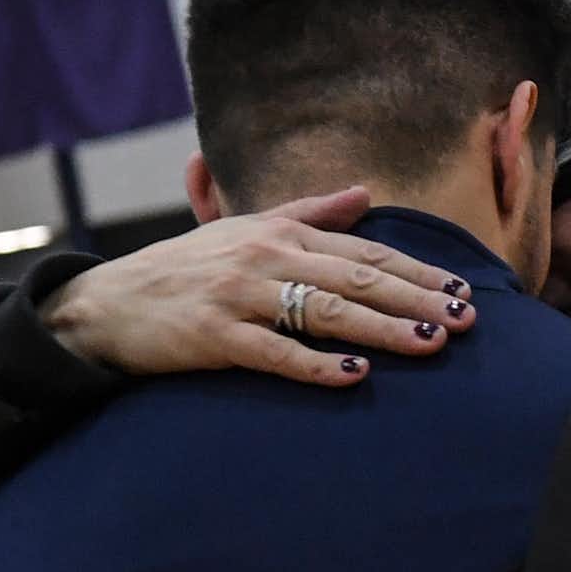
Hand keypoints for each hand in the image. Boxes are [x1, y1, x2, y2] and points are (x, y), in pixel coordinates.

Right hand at [42, 187, 477, 385]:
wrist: (104, 304)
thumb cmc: (182, 270)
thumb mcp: (244, 230)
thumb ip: (308, 213)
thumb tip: (365, 194)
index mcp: (279, 233)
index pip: (363, 252)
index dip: (415, 271)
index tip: (461, 289)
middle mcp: (264, 257)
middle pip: (356, 279)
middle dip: (416, 298)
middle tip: (466, 318)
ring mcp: (238, 296)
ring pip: (326, 312)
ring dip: (383, 329)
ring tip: (430, 343)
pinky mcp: (213, 336)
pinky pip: (274, 352)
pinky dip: (317, 366)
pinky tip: (356, 377)